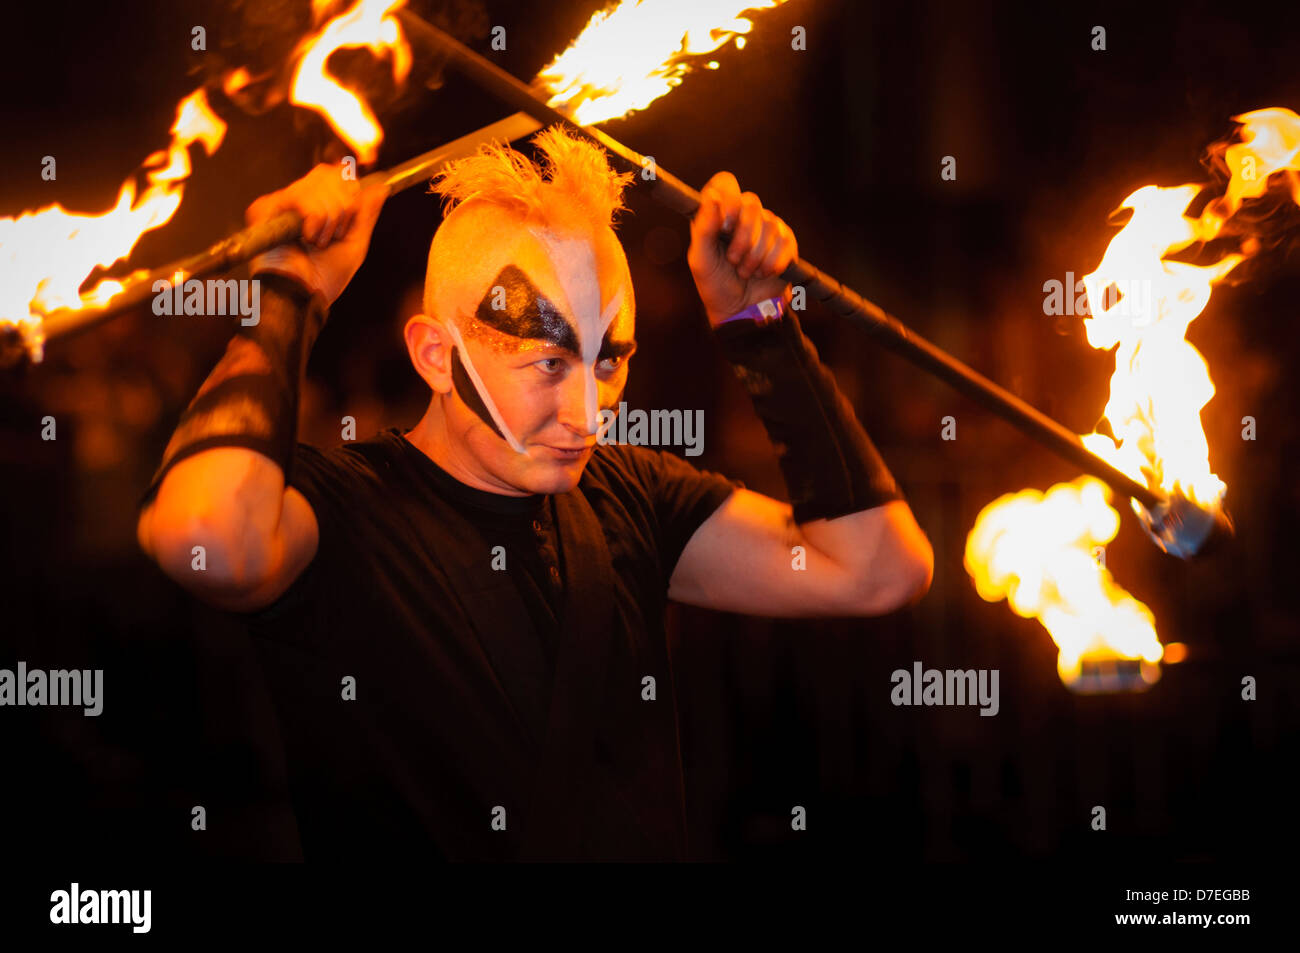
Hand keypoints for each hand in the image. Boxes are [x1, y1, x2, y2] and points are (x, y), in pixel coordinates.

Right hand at [246, 162, 387, 305]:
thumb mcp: (354, 243)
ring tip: (316, 242)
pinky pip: (300, 196)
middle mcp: (297, 200)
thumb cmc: (325, 278)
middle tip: (331, 236)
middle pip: (330, 173)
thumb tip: (381, 187)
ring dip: (328, 219)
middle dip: (342, 208)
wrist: (301, 295)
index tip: (348, 219)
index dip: (350, 191)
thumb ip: (366, 213)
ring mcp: (280, 203)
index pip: (337, 174)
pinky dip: (313, 219)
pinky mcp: (264, 208)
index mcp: (317, 206)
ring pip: (318, 184)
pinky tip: (305, 238)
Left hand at [688, 171, 797, 326]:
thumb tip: (713, 197)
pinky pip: (785, 241)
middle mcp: (742, 216)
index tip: (724, 226)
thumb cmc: (716, 286)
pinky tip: (764, 273)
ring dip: (755, 256)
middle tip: (733, 260)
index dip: (728, 199)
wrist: (742, 311)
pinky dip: (772, 262)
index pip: (725, 183)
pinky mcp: (785, 241)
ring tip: (746, 272)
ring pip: (769, 224)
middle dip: (742, 237)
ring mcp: (766, 226)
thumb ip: (703, 228)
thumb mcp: (701, 260)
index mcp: (717, 214)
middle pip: (751, 202)